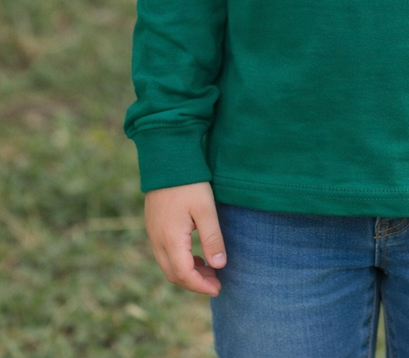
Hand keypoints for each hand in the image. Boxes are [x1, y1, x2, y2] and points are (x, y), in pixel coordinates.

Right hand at [144, 181, 226, 295]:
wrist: (167, 157)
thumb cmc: (189, 183)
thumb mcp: (206, 209)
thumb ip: (212, 238)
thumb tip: (219, 266)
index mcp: (170, 239)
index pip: (184, 275)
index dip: (201, 286)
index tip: (218, 288)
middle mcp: (157, 239)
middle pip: (173, 274)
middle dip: (194, 282)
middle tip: (216, 281)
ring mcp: (152, 232)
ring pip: (167, 264)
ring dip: (187, 272)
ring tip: (209, 269)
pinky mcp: (153, 225)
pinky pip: (164, 253)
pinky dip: (180, 260)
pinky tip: (195, 254)